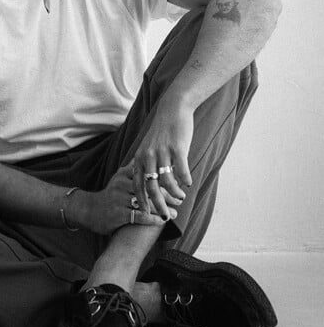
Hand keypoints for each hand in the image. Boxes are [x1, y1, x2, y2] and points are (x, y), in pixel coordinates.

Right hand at [81, 161, 178, 234]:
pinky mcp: (118, 214)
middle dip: (167, 194)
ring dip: (163, 208)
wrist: (88, 210)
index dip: (164, 178)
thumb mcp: (119, 178)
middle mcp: (122, 184)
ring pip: (146, 202)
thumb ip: (133, 169)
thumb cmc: (110, 194)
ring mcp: (119, 199)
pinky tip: (162, 221)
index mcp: (124, 174)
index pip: (148, 173)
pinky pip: (140, 216)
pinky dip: (153, 219)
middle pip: (150, 188)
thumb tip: (149, 160)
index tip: (177, 183)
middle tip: (180, 199)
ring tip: (174, 213)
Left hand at [132, 98, 193, 219]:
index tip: (147, 215)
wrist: (173, 109)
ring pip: (167, 181)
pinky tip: (189, 184)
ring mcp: (162, 152)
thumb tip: (150, 185)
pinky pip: (182, 169)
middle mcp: (148, 156)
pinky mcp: (177, 147)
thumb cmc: (163, 131)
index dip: (142, 201)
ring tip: (181, 197)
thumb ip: (147, 164)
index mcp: (140, 157)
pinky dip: (185, 179)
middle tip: (166, 216)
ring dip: (175, 193)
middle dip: (158, 205)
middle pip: (150, 187)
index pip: (137, 184)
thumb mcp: (149, 147)